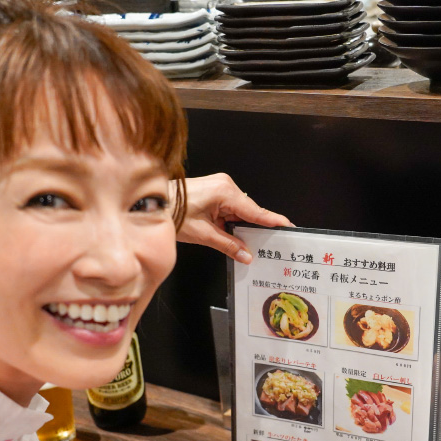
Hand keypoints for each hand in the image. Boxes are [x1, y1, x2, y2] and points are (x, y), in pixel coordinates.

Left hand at [176, 173, 292, 262]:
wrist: (152, 203)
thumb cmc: (172, 212)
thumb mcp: (203, 234)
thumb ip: (228, 244)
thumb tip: (246, 255)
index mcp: (225, 192)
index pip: (255, 210)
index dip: (272, 221)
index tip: (288, 226)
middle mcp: (225, 185)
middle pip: (249, 210)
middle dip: (255, 228)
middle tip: (268, 244)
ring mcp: (220, 186)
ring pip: (239, 210)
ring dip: (240, 225)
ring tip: (245, 242)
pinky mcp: (214, 190)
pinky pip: (230, 207)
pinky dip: (232, 220)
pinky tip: (232, 233)